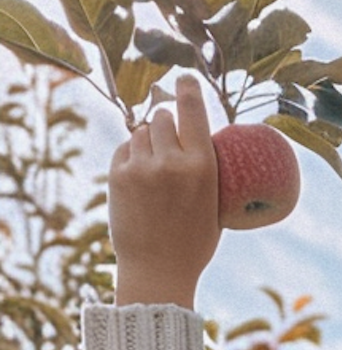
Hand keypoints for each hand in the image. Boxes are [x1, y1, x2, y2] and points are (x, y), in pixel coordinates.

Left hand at [110, 76, 220, 308]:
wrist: (158, 271)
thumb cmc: (194, 243)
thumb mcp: (214, 204)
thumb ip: (204, 169)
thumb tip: (196, 139)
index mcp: (202, 166)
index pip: (191, 110)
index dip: (187, 89)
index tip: (184, 78)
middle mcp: (171, 161)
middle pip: (161, 117)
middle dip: (164, 124)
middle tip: (167, 143)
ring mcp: (141, 167)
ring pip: (140, 131)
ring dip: (147, 140)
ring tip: (154, 166)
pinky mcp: (118, 175)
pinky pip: (125, 149)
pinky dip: (132, 156)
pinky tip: (140, 178)